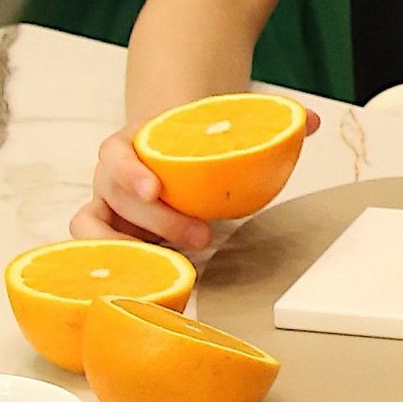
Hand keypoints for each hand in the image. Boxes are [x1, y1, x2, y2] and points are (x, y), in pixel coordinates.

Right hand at [73, 111, 325, 259]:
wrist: (168, 147)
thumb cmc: (191, 141)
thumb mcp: (219, 125)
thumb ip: (263, 119)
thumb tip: (312, 121)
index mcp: (129, 143)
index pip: (114, 154)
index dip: (129, 173)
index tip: (155, 188)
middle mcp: (110, 177)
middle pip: (113, 198)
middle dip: (156, 221)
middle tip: (204, 236)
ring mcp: (107, 210)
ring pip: (90, 234)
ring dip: (127, 251)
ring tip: (174, 264)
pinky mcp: (112, 239)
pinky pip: (99, 258)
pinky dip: (123, 269)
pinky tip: (160, 282)